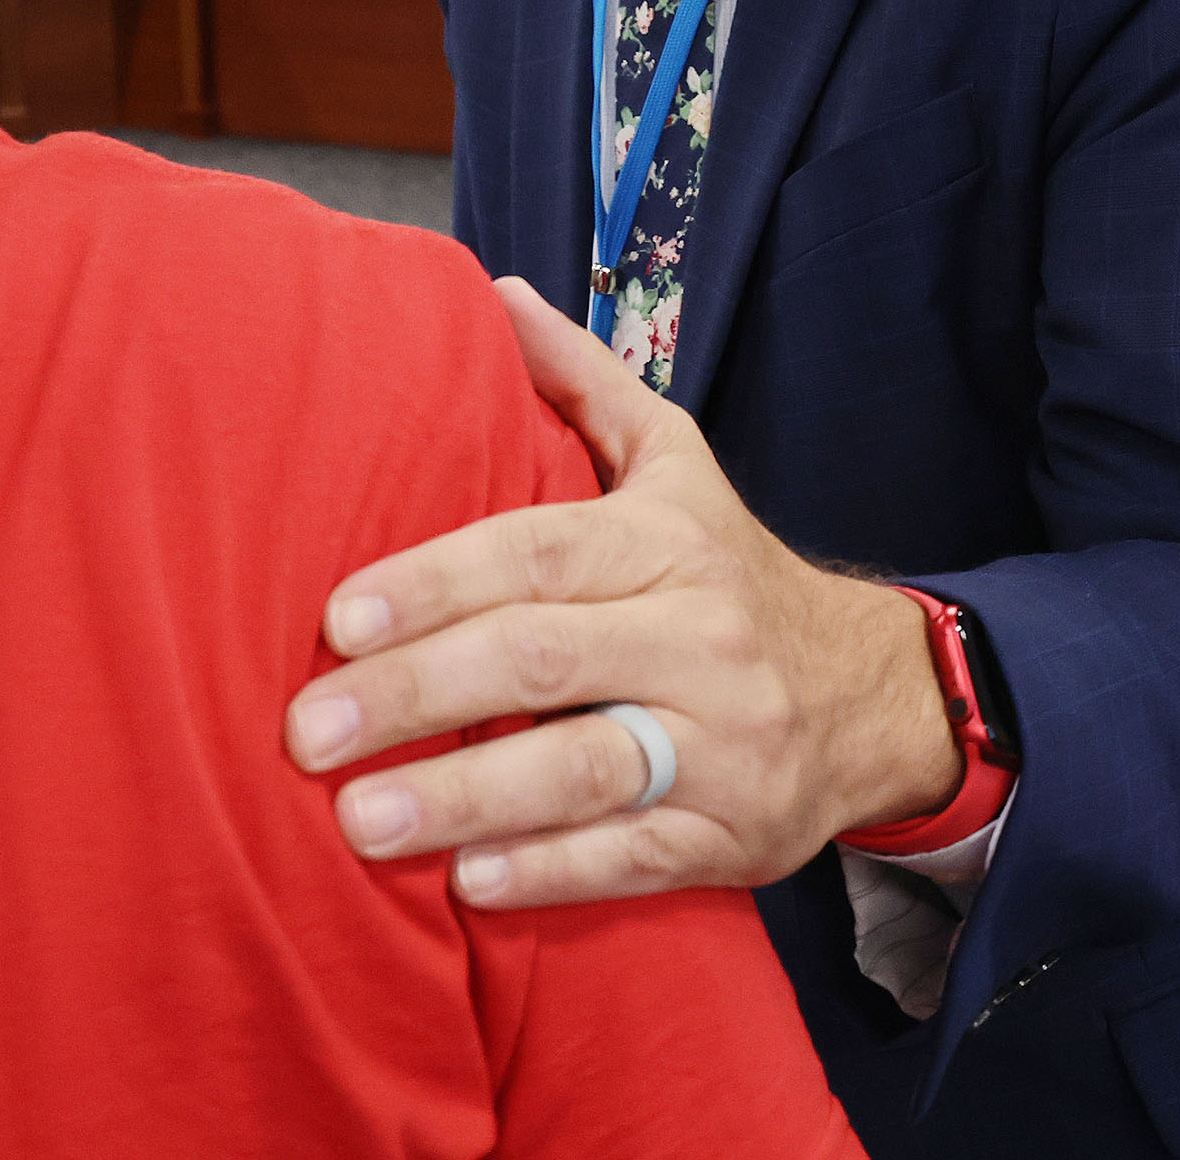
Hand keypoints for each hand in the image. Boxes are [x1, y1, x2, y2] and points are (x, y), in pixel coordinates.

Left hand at [284, 278, 962, 907]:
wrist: (872, 693)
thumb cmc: (729, 570)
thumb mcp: (673, 461)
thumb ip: (580, 382)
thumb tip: (494, 295)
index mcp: (669, 540)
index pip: (539, 551)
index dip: (435, 580)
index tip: (336, 616)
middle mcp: (702, 636)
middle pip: (547, 660)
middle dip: (416, 694)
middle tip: (307, 730)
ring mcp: (726, 742)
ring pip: (586, 769)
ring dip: (464, 799)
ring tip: (357, 819)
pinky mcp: (735, 835)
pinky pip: (635, 858)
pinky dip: (549, 871)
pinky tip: (464, 883)